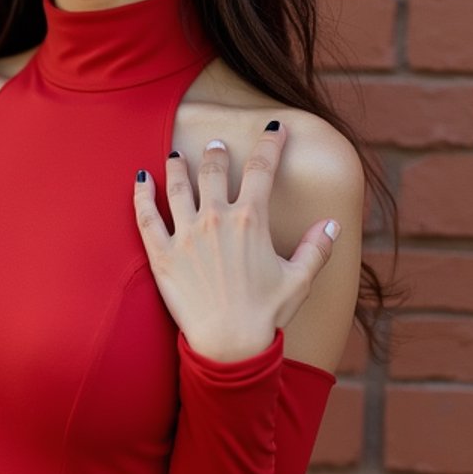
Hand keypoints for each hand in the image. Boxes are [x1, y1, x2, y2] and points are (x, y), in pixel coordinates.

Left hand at [133, 119, 339, 361]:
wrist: (229, 345)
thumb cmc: (266, 314)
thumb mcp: (299, 280)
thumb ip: (317, 249)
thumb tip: (333, 224)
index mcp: (251, 219)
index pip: (262, 168)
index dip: (270, 143)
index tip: (273, 129)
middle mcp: (216, 219)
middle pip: (213, 170)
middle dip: (217, 153)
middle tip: (216, 146)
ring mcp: (185, 235)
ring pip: (178, 186)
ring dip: (178, 166)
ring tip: (176, 155)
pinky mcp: (161, 255)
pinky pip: (146, 217)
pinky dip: (141, 194)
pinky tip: (140, 179)